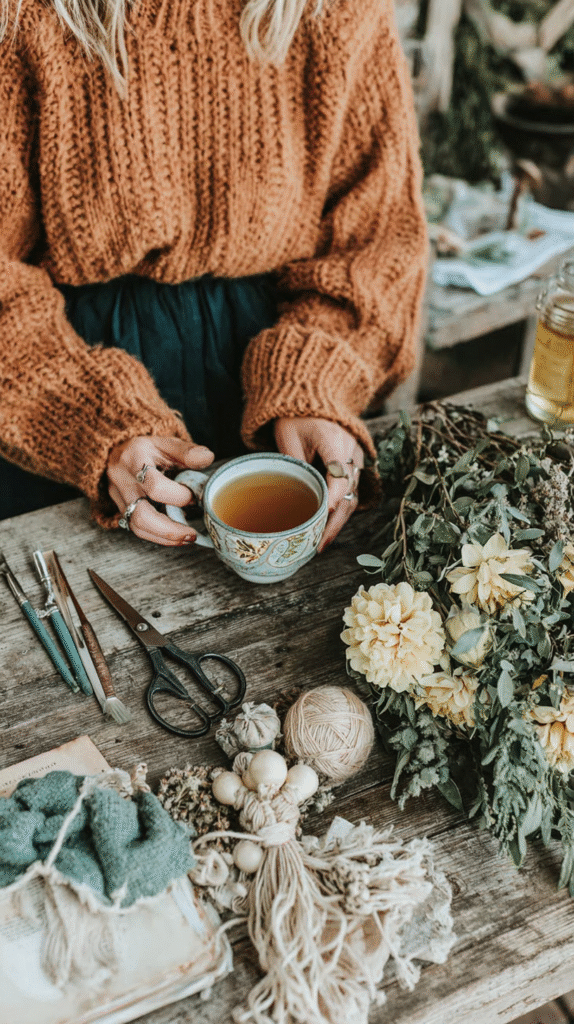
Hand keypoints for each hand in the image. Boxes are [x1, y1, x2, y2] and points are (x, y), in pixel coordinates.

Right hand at [106, 436, 213, 544]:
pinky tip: (175, 537)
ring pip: (137, 526)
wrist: (120, 453)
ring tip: (187, 538)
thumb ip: (188, 451)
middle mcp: (122, 480)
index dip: (178, 496)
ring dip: (164, 537)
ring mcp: (119, 497)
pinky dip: (158, 536)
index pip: (155, 486)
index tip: (194, 497)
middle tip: (192, 534)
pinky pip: (136, 529)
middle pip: (141, 515)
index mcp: (134, 458)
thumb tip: (208, 458)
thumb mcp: (167, 443)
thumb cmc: (148, 450)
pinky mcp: (120, 509)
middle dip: (170, 530)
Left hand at [274, 417, 363, 551]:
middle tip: (318, 544)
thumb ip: (292, 461)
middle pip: (349, 493)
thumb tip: (292, 494)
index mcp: (335, 441)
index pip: (339, 474)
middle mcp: (352, 452)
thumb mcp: (287, 434)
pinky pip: (350, 492)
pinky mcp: (354, 466)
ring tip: (321, 543)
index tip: (323, 515)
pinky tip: (326, 528)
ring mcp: (357, 460)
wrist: (316, 397)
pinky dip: (340, 511)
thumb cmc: (297, 416)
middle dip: (335, 522)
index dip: (333, 497)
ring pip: (353, 497)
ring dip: (338, 521)